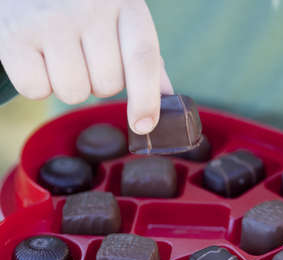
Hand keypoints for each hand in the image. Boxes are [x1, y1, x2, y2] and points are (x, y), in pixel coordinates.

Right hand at [0, 0, 172, 132]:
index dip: (145, 98)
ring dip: (68, 85)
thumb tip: (168, 97)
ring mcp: (50, 20)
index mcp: (123, 2)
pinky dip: (36, 84)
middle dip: (96, 82)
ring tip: (58, 55)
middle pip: (106, 85)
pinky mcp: (15, 36)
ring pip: (73, 92)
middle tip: (82, 56)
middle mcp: (88, 6)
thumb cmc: (78, 9)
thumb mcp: (117, 20)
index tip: (144, 126)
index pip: (142, 58)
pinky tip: (36, 56)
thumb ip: (142, 58)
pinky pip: (36, 90)